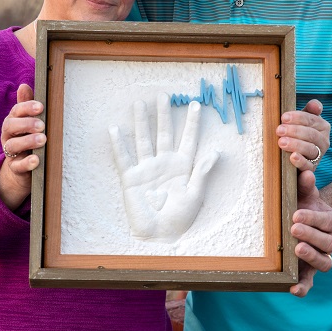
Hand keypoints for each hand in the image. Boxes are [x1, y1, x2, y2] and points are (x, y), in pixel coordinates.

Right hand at [0, 83, 45, 210]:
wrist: (20, 169)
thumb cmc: (27, 139)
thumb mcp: (27, 122)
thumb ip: (26, 106)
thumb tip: (24, 85)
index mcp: (13, 122)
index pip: (15, 112)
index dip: (26, 108)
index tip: (41, 106)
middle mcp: (8, 136)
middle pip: (10, 126)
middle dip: (26, 124)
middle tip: (42, 125)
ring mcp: (10, 153)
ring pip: (12, 146)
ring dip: (27, 141)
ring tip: (43, 140)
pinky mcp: (15, 168)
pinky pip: (18, 166)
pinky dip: (26, 163)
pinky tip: (36, 160)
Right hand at [109, 93, 219, 243]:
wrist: (159, 234)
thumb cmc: (180, 217)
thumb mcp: (195, 194)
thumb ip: (202, 172)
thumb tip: (215, 151)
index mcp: (182, 166)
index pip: (188, 139)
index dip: (192, 123)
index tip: (196, 105)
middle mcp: (164, 163)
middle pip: (164, 134)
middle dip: (164, 115)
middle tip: (165, 96)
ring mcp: (147, 169)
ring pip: (144, 140)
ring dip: (142, 122)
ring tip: (140, 104)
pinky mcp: (131, 178)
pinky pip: (124, 158)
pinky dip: (119, 144)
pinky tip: (116, 129)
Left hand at [278, 98, 329, 170]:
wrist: (294, 158)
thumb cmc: (297, 134)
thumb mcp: (302, 121)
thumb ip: (309, 111)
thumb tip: (315, 105)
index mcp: (322, 127)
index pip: (312, 119)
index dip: (298, 117)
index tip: (283, 117)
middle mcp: (324, 141)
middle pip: (311, 134)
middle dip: (295, 131)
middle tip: (279, 130)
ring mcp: (319, 156)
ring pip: (311, 149)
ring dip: (296, 145)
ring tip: (282, 143)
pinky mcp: (311, 169)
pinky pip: (308, 166)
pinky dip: (301, 162)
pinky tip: (292, 157)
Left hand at [289, 169, 331, 297]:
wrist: (303, 224)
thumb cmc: (303, 207)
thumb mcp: (305, 196)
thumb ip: (305, 186)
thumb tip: (306, 173)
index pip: (328, 222)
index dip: (314, 219)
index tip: (295, 214)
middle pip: (329, 243)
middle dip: (311, 236)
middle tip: (293, 228)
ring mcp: (323, 258)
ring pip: (325, 263)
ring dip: (312, 257)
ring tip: (296, 249)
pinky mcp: (310, 273)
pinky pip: (310, 282)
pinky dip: (303, 287)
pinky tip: (293, 289)